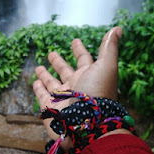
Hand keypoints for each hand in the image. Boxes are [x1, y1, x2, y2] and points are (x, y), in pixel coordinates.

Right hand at [33, 26, 128, 146]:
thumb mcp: (107, 65)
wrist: (87, 125)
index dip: (80, 50)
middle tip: (52, 53)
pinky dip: (38, 88)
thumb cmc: (98, 93)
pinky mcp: (49, 107)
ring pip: (52, 83)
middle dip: (59, 62)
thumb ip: (109, 47)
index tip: (75, 41)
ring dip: (46, 75)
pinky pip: (42, 95)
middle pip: (66, 71)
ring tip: (38, 67)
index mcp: (90, 75)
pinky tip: (35, 82)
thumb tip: (118, 28)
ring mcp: (62, 97)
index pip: (84, 59)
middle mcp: (76, 86)